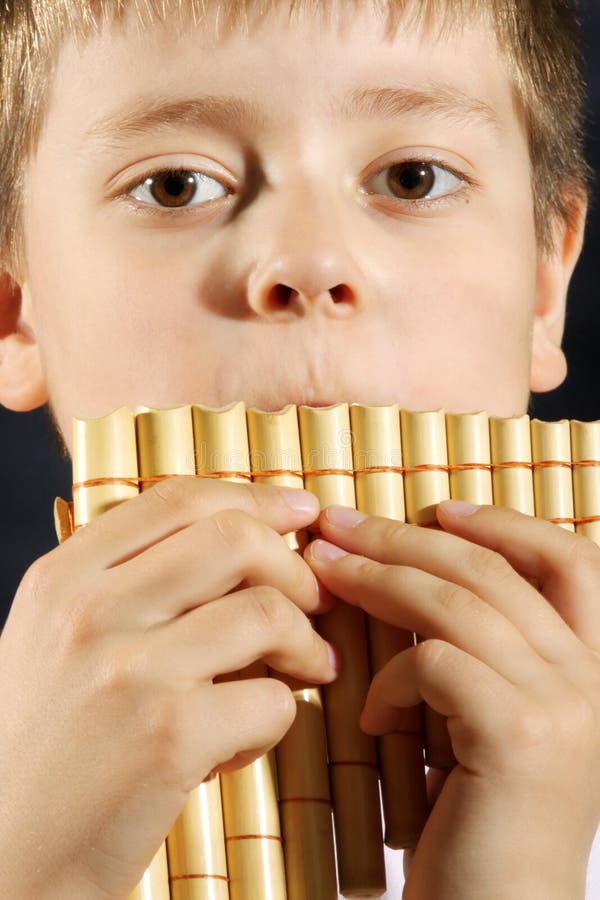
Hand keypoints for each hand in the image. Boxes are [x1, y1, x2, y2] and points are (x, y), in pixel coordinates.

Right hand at [0, 478, 335, 898]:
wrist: (7, 857)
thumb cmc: (48, 745)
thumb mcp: (56, 639)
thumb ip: (124, 582)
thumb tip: (241, 536)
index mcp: (63, 577)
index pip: (179, 498)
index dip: (257, 498)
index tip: (300, 513)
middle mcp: (90, 611)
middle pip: (234, 538)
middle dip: (295, 568)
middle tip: (315, 601)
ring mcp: (129, 670)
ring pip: (267, 611)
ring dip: (306, 642)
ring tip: (308, 669)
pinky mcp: (168, 737)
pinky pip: (272, 699)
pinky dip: (280, 717)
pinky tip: (248, 738)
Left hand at [305, 502, 599, 899]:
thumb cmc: (484, 823)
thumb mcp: (494, 721)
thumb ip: (482, 655)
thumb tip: (413, 577)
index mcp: (594, 668)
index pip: (571, 560)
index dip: (504, 523)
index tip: (439, 509)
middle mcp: (592, 679)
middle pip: (493, 571)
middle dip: (405, 538)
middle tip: (337, 524)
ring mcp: (562, 705)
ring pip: (459, 605)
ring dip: (378, 579)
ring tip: (322, 570)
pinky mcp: (519, 735)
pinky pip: (435, 665)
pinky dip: (389, 680)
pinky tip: (369, 715)